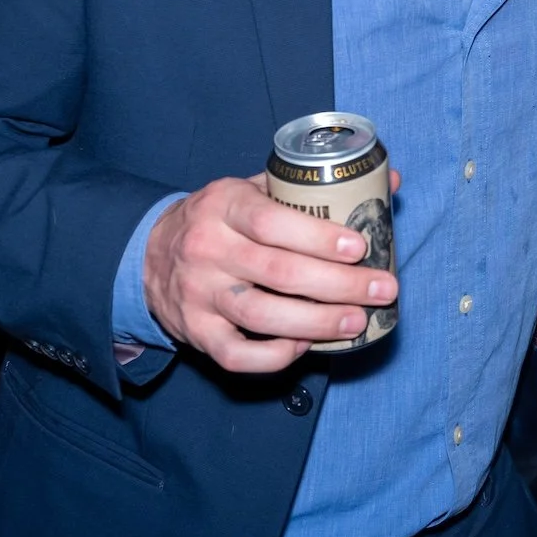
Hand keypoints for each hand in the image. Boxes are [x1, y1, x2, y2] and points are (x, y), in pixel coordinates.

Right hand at [143, 170, 400, 371]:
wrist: (148, 253)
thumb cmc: (222, 218)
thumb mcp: (256, 188)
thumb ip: (315, 187)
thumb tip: (388, 181)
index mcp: (224, 205)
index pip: (273, 222)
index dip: (320, 237)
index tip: (361, 248)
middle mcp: (207, 249)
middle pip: (278, 272)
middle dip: (339, 284)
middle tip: (382, 289)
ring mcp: (197, 294)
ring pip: (260, 316)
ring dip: (316, 322)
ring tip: (357, 321)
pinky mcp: (194, 332)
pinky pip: (235, 354)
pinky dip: (274, 356)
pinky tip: (306, 345)